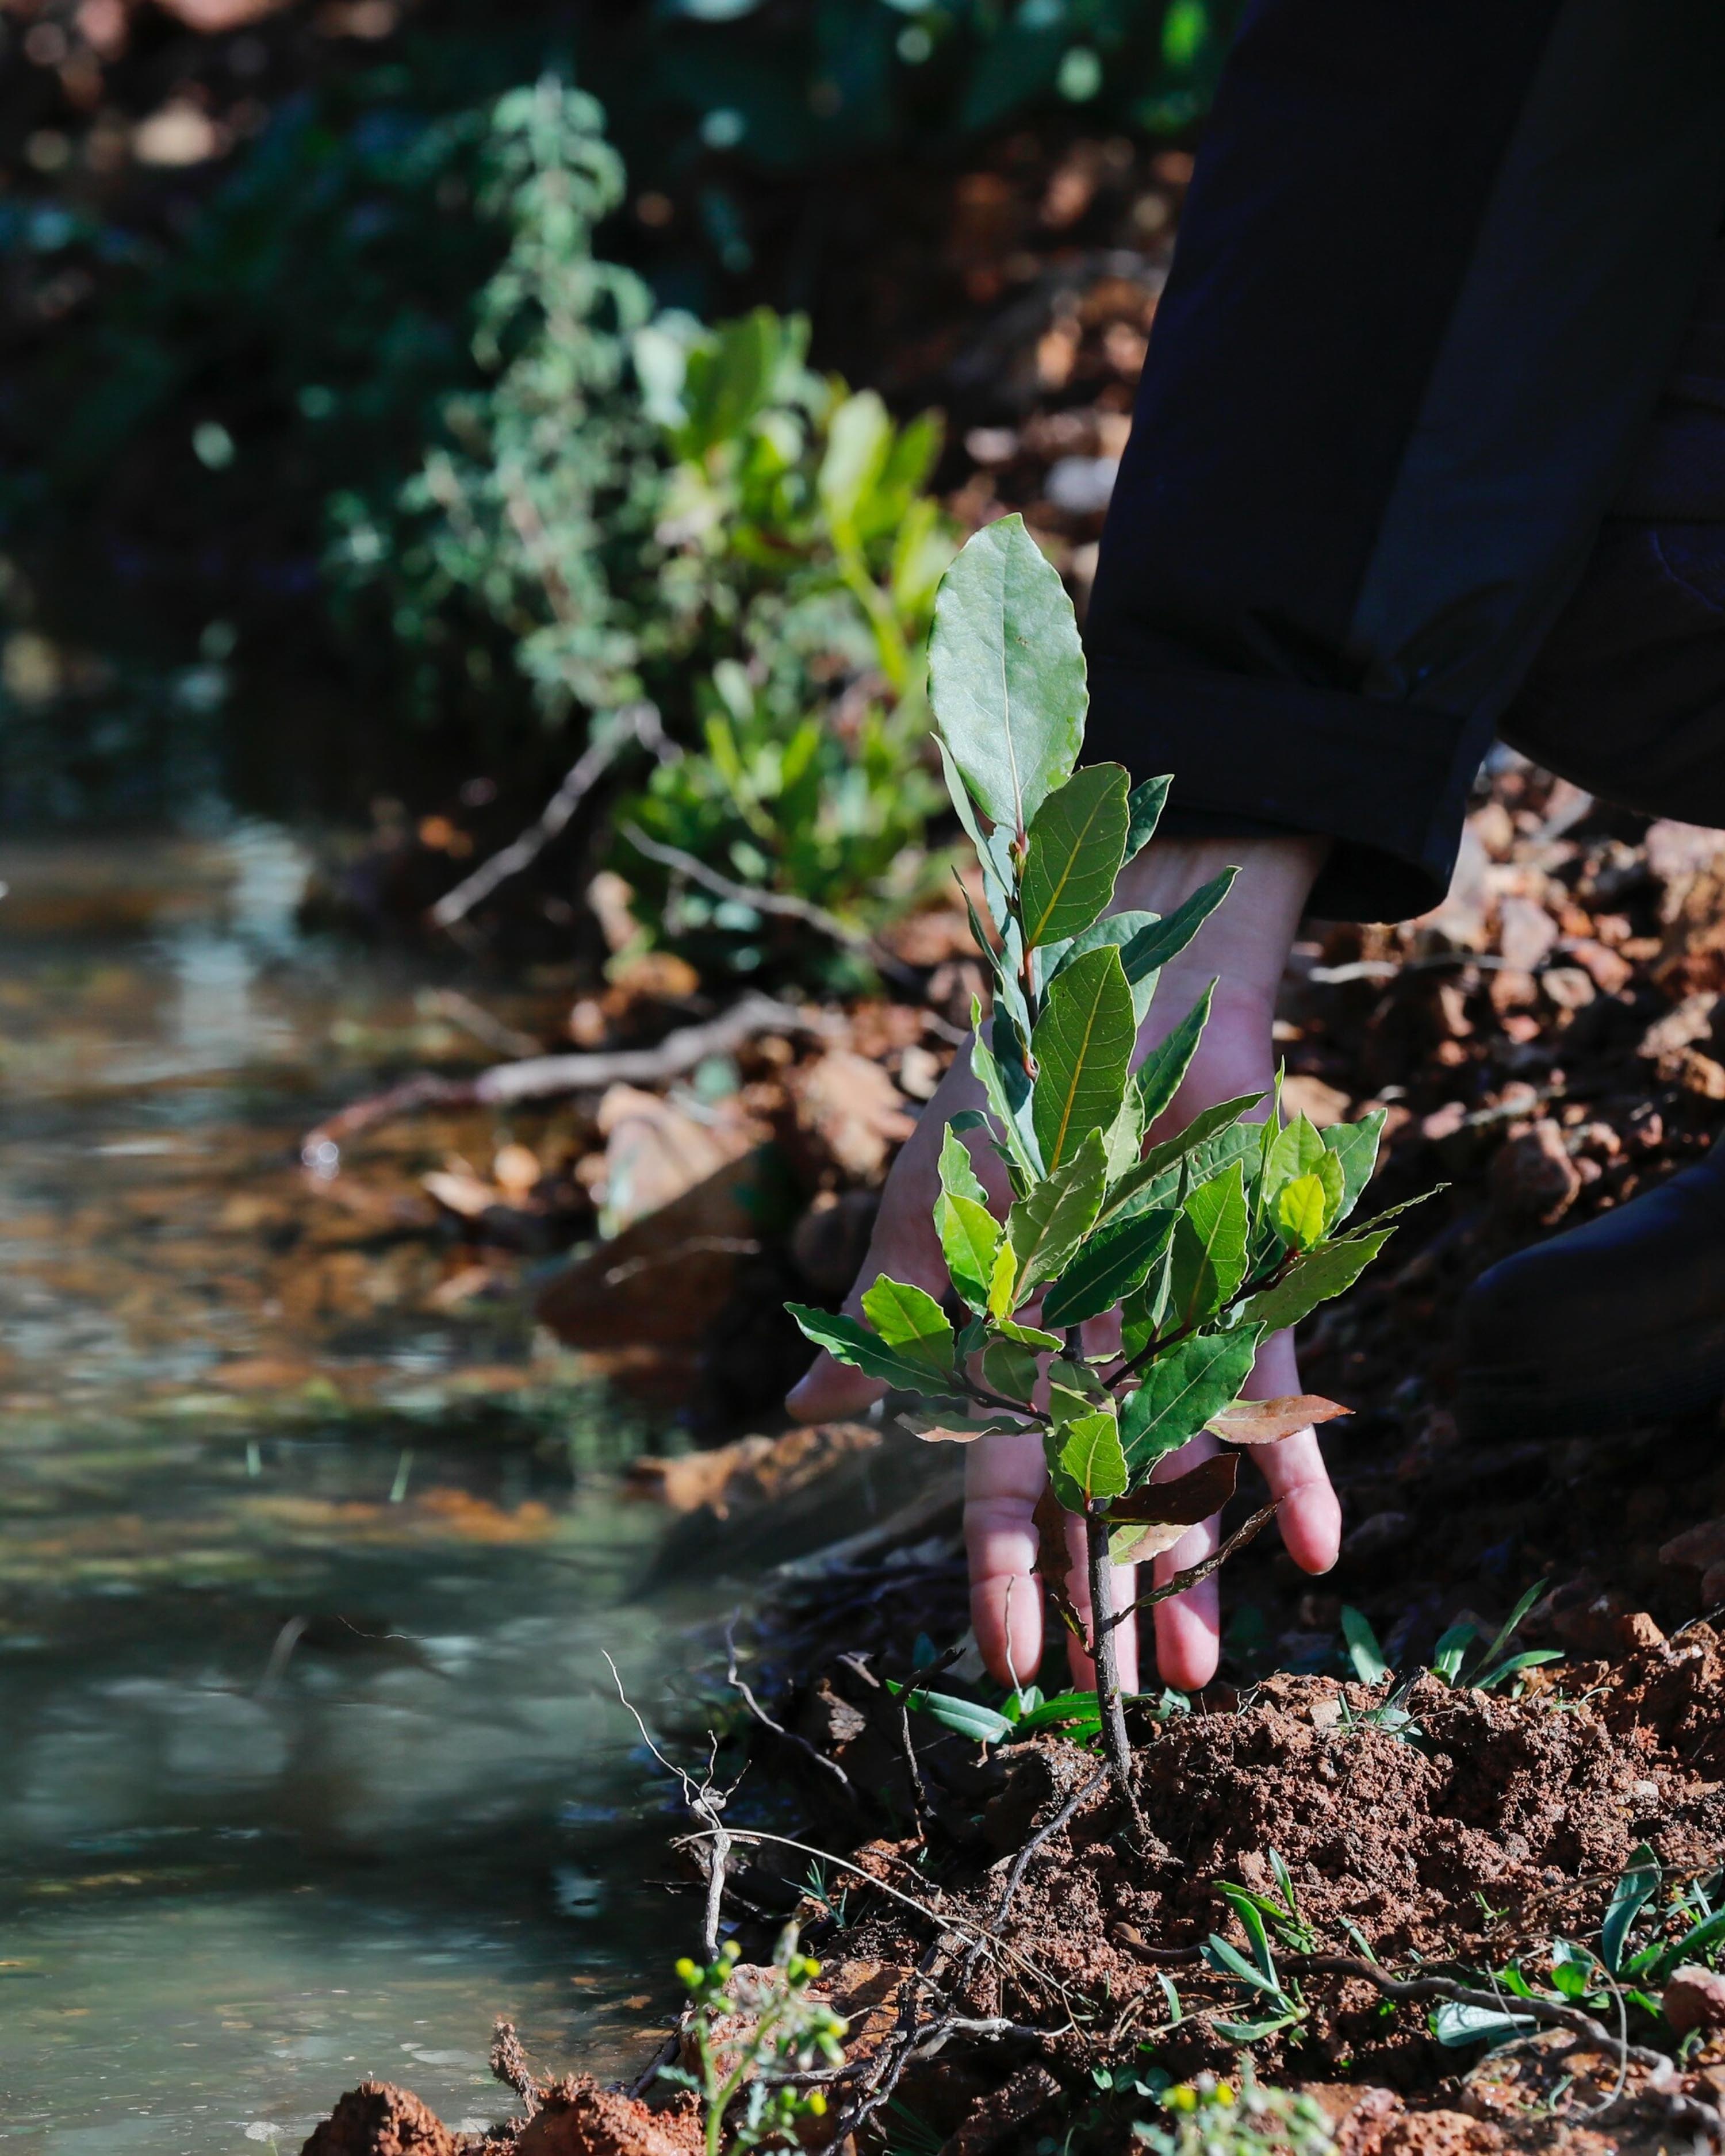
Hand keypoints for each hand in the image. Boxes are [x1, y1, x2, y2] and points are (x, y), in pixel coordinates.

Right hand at [787, 836, 1342, 1691]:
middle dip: (1106, 1589)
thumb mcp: (938, 1190)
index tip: (1009, 1663)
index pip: (1004, 1466)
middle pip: (1103, 1485)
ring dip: (1195, 1556)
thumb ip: (882, 1305)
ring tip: (1201, 1664)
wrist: (1133, 955)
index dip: (1007, 1563)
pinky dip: (1299, 1458)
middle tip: (1122, 1700)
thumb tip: (796, 1426)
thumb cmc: (1017, 1072)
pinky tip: (1319, 1549)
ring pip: (1188, 1458)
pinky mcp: (1255, 1273)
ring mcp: (1178, 1312)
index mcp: (1012, 1325)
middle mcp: (1096, 1338)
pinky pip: (1281, 1381)